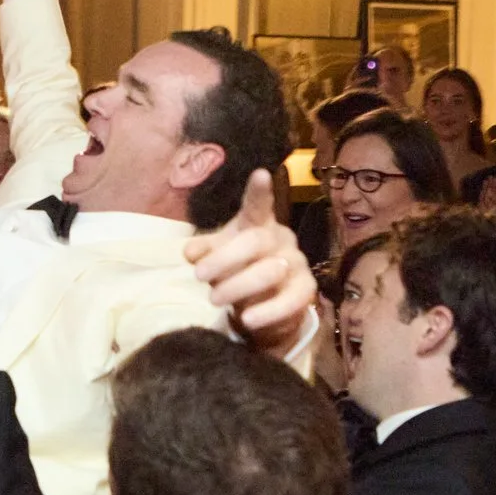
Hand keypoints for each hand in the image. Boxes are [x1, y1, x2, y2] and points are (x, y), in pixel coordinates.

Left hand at [183, 170, 315, 356]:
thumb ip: (204, 251)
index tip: (260, 175)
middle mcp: (281, 238)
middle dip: (225, 259)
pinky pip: (291, 300)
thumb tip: (190, 252)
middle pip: (256, 241)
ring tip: (213, 299)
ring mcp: (296, 263)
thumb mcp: (217, 257)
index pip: (258, 205)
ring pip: (271, 271)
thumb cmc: (238, 269)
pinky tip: (247, 319)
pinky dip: (267, 311)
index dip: (259, 191)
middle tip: (197, 276)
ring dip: (239, 286)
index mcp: (258, 224)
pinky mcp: (306, 290)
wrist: (263, 304)